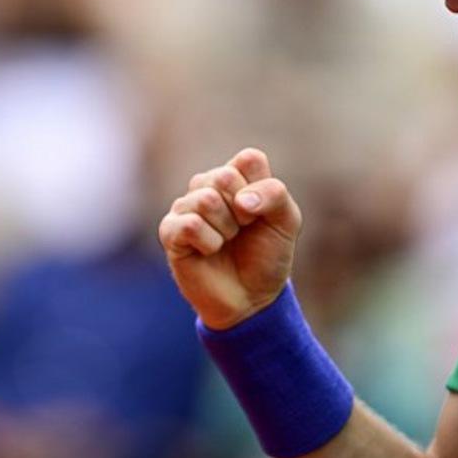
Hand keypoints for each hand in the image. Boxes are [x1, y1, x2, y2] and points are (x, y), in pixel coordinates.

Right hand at [159, 148, 302, 329]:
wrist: (252, 298)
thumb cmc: (267, 255)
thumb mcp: (287, 222)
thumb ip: (275, 195)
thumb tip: (240, 200)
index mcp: (235, 175)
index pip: (248, 160)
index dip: (262, 190)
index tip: (261, 214)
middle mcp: (207, 185)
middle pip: (225, 177)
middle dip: (244, 212)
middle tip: (243, 230)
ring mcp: (185, 206)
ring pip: (206, 199)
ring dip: (227, 229)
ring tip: (226, 242)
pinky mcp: (170, 231)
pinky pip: (190, 224)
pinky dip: (210, 243)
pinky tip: (210, 251)